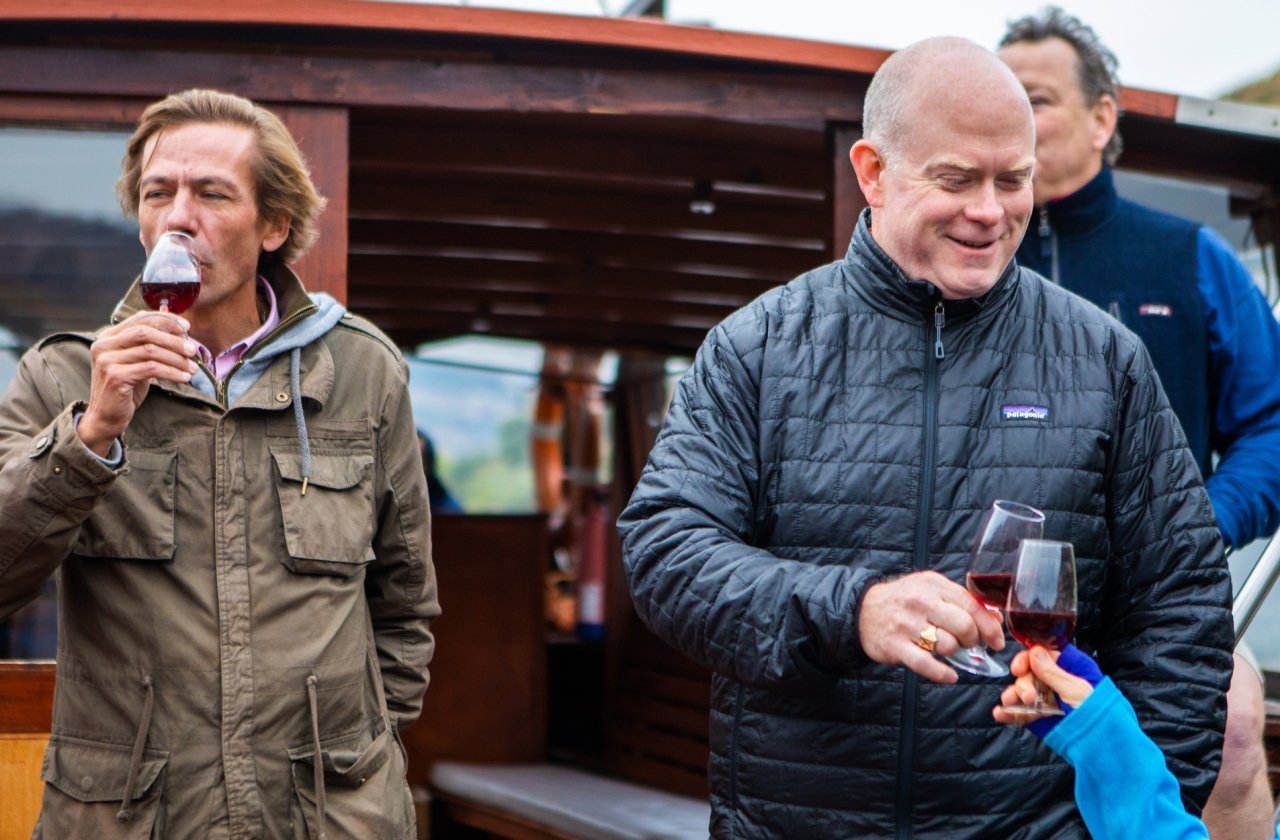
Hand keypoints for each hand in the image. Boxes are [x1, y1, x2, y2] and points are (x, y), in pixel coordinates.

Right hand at [79, 312, 196, 455]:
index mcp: (108, 337)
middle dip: (173, 340)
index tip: (187, 328)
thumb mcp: (137, 361)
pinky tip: (184, 378)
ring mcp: (107, 360)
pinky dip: (172, 372)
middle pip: (146, 333)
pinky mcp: (115, 376)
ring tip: (192, 368)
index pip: (140, 318)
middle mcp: (104, 345)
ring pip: (151, 351)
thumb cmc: (126, 388)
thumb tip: (177, 325)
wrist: (106, 416)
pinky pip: (151, 368)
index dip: (166, 320)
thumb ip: (150, 344)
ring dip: (177, 359)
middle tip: (193, 350)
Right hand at [858, 570, 1004, 683]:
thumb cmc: (904, 600)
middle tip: (967, 644)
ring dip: (954, 653)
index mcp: (934, 585)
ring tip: (946, 649)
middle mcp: (920, 602)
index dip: (990, 627)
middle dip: (972, 641)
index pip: (972, 606)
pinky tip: (949, 675)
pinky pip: (927, 665)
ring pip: (947, 646)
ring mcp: (907, 624)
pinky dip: (943, 674)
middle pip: (964, 627)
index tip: (997, 641)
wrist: (863, 610)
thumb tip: (995, 620)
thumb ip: (961, 601)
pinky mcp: (895, 646)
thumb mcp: (931, 589)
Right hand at [993, 644, 1100, 732]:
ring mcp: (1047, 700)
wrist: (1102, 747)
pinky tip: (1001, 713)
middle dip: (1024, 684)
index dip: (1028, 659)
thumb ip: (1053, 673)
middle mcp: (1056, 682)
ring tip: (1010, 703)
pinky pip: (1021, 712)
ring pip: (1023, 692)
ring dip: (1014, 696)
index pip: (1043, 655)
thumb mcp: (1077, 691)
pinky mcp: (1040, 717)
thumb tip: (1034, 652)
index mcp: (1069, 669)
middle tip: (1029, 697)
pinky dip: (1010, 712)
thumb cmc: (1100, 715)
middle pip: (1029, 674)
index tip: (1019, 668)